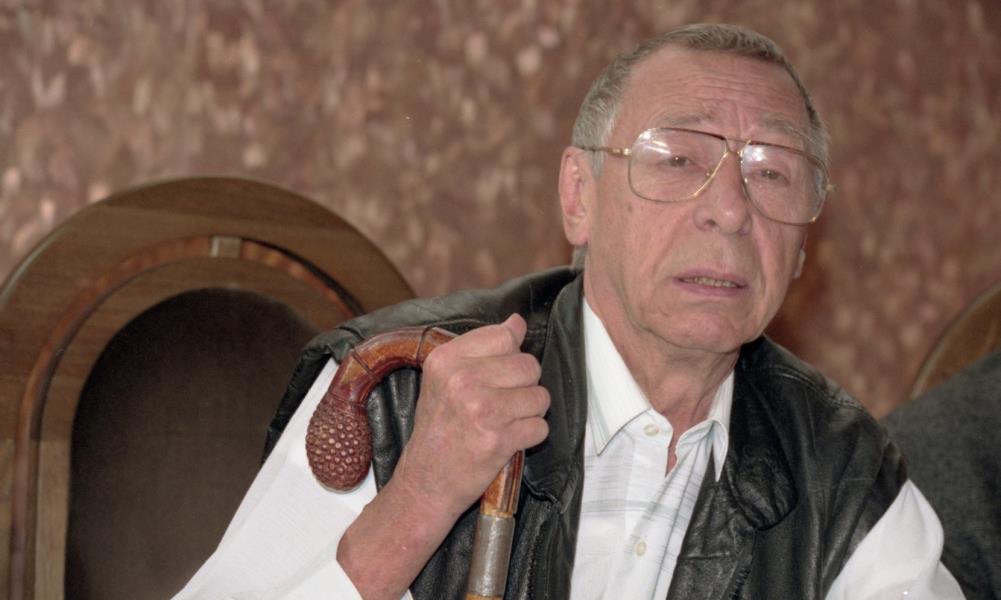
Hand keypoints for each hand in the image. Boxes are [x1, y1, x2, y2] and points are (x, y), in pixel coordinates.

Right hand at [393, 313, 549, 517]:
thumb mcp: (446, 380)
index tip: (497, 375)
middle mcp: (462, 380)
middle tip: (502, 404)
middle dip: (524, 386)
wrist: (425, 481)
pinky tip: (508, 440)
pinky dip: (530, 437)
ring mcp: (481, 409)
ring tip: (505, 423)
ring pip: (540, 396)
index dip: (510, 357)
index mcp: (447, 360)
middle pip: (528, 365)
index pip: (505, 336)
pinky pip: (540, 427)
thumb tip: (516, 322)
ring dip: (529, 413)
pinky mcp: (498, 439)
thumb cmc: (439, 430)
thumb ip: (482, 348)